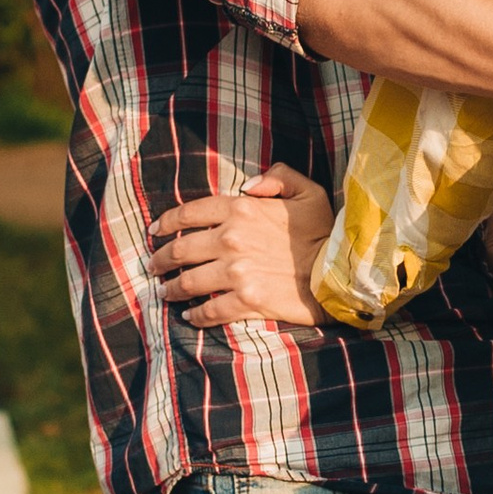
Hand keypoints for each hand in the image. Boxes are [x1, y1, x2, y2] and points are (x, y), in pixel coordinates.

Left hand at [150, 167, 334, 328]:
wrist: (339, 272)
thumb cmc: (325, 231)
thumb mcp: (308, 191)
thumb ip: (278, 177)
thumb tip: (247, 185)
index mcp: (241, 209)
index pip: (190, 213)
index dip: (167, 222)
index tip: (155, 231)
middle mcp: (231, 239)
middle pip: (181, 249)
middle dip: (161, 259)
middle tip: (153, 266)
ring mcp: (236, 272)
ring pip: (189, 281)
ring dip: (172, 288)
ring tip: (165, 292)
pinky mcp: (246, 300)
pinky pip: (210, 309)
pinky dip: (196, 315)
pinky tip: (189, 316)